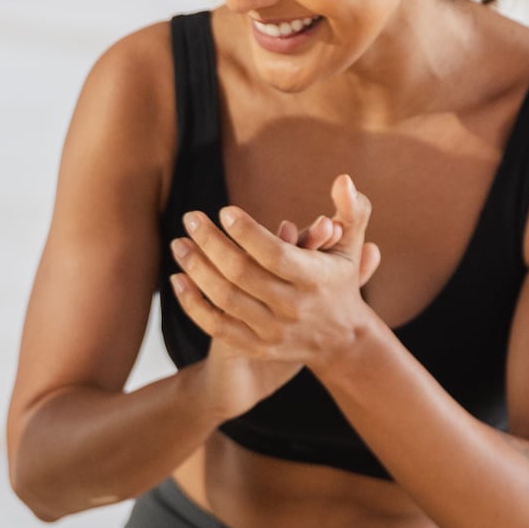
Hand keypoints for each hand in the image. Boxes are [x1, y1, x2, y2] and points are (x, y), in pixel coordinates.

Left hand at [170, 176, 383, 412]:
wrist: (341, 341)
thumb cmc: (338, 282)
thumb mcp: (349, 247)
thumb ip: (351, 211)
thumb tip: (344, 179)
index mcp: (314, 279)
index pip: (274, 254)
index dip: (246, 232)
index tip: (224, 211)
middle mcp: (292, 307)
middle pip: (242, 274)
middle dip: (211, 243)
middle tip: (190, 218)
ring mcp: (272, 331)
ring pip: (225, 299)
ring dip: (196, 269)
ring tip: (180, 244)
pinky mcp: (256, 347)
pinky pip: (216, 326)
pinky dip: (192, 304)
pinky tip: (177, 279)